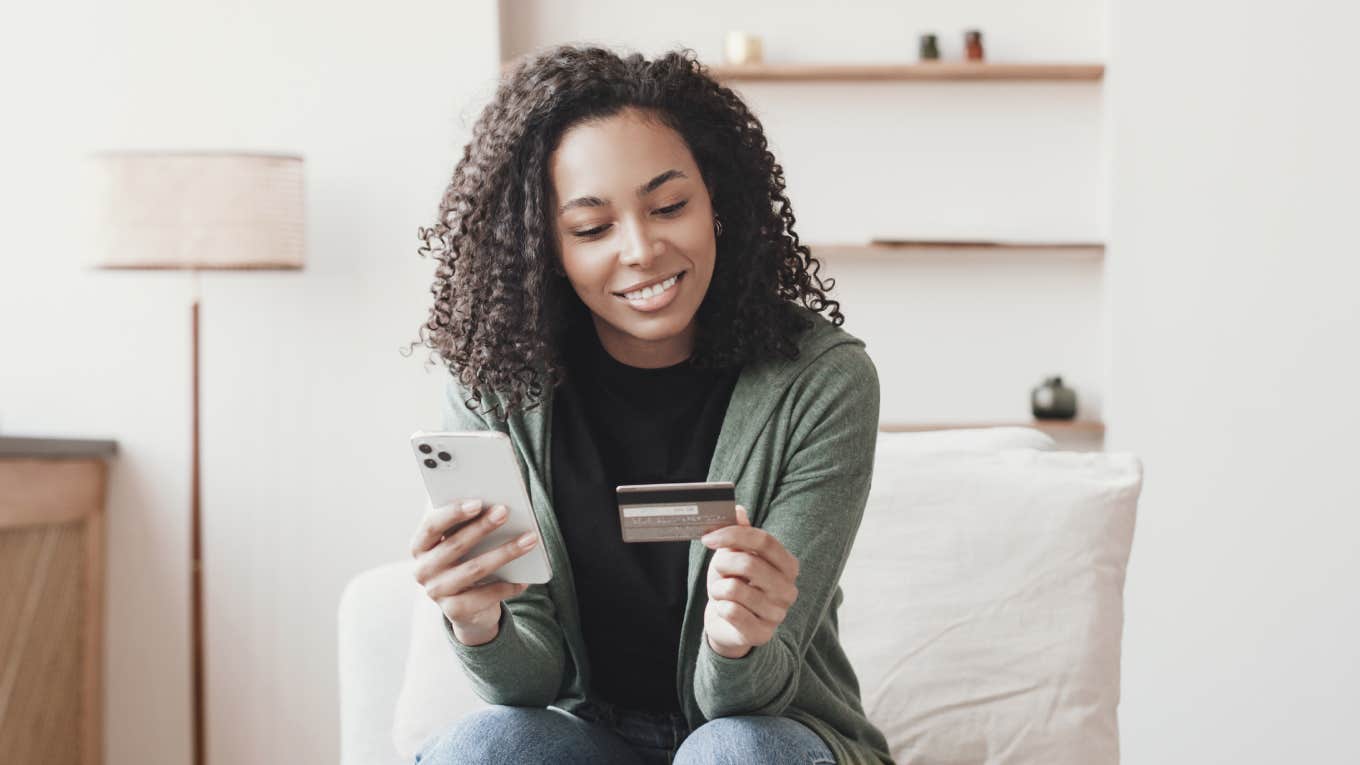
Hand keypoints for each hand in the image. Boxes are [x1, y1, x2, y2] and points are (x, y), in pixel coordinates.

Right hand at [409, 498, 539, 645]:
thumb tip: (496, 507)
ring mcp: (437, 592)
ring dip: (505, 552)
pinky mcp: (454, 611)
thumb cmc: (465, 561)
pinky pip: (485, 596)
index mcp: (420, 546)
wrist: (466, 608)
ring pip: (475, 569)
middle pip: (455, 545)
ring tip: (529, 539)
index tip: (477, 502)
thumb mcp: (461, 543)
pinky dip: (507, 586)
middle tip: (505, 511)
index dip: (453, 513)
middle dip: (482, 527)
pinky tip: (524, 578)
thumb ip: (468, 525)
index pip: (431, 526)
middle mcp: (423, 570)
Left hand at [700, 505, 800, 658]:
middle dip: (723, 564)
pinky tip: (724, 610)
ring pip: (735, 589)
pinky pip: (731, 612)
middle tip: (716, 569)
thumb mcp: (735, 555)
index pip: (765, 540)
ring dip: (718, 588)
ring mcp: (778, 614)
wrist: (728, 624)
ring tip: (721, 593)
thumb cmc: (734, 584)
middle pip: (750, 563)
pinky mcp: (762, 634)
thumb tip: (738, 509)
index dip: (734, 535)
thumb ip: (738, 533)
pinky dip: (720, 607)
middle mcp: (789, 590)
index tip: (709, 538)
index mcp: (788, 565)